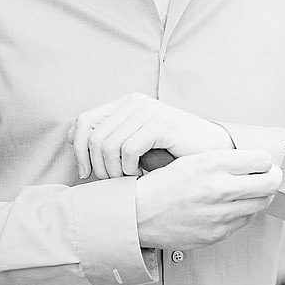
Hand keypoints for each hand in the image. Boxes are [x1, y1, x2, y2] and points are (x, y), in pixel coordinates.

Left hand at [70, 92, 233, 179]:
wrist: (213, 152)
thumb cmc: (172, 152)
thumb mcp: (134, 144)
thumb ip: (108, 138)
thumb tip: (71, 139)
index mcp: (124, 104)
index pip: (83, 121)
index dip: (78, 149)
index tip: (85, 173)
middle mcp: (133, 103)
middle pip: (92, 136)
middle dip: (96, 165)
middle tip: (111, 181)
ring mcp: (148, 111)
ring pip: (107, 145)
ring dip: (113, 170)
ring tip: (127, 179)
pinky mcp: (161, 125)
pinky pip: (128, 149)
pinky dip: (129, 168)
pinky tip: (140, 174)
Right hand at [134, 149, 281, 249]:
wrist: (137, 215)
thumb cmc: (161, 185)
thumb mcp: (188, 162)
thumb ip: (222, 161)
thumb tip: (257, 162)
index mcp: (209, 164)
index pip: (261, 159)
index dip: (263, 160)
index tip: (260, 162)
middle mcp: (218, 189)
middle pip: (270, 182)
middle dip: (272, 177)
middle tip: (266, 175)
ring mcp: (220, 214)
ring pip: (262, 203)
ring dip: (259, 195)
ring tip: (247, 190)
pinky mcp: (219, 233)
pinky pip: (245, 220)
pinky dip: (243, 211)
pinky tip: (229, 206)